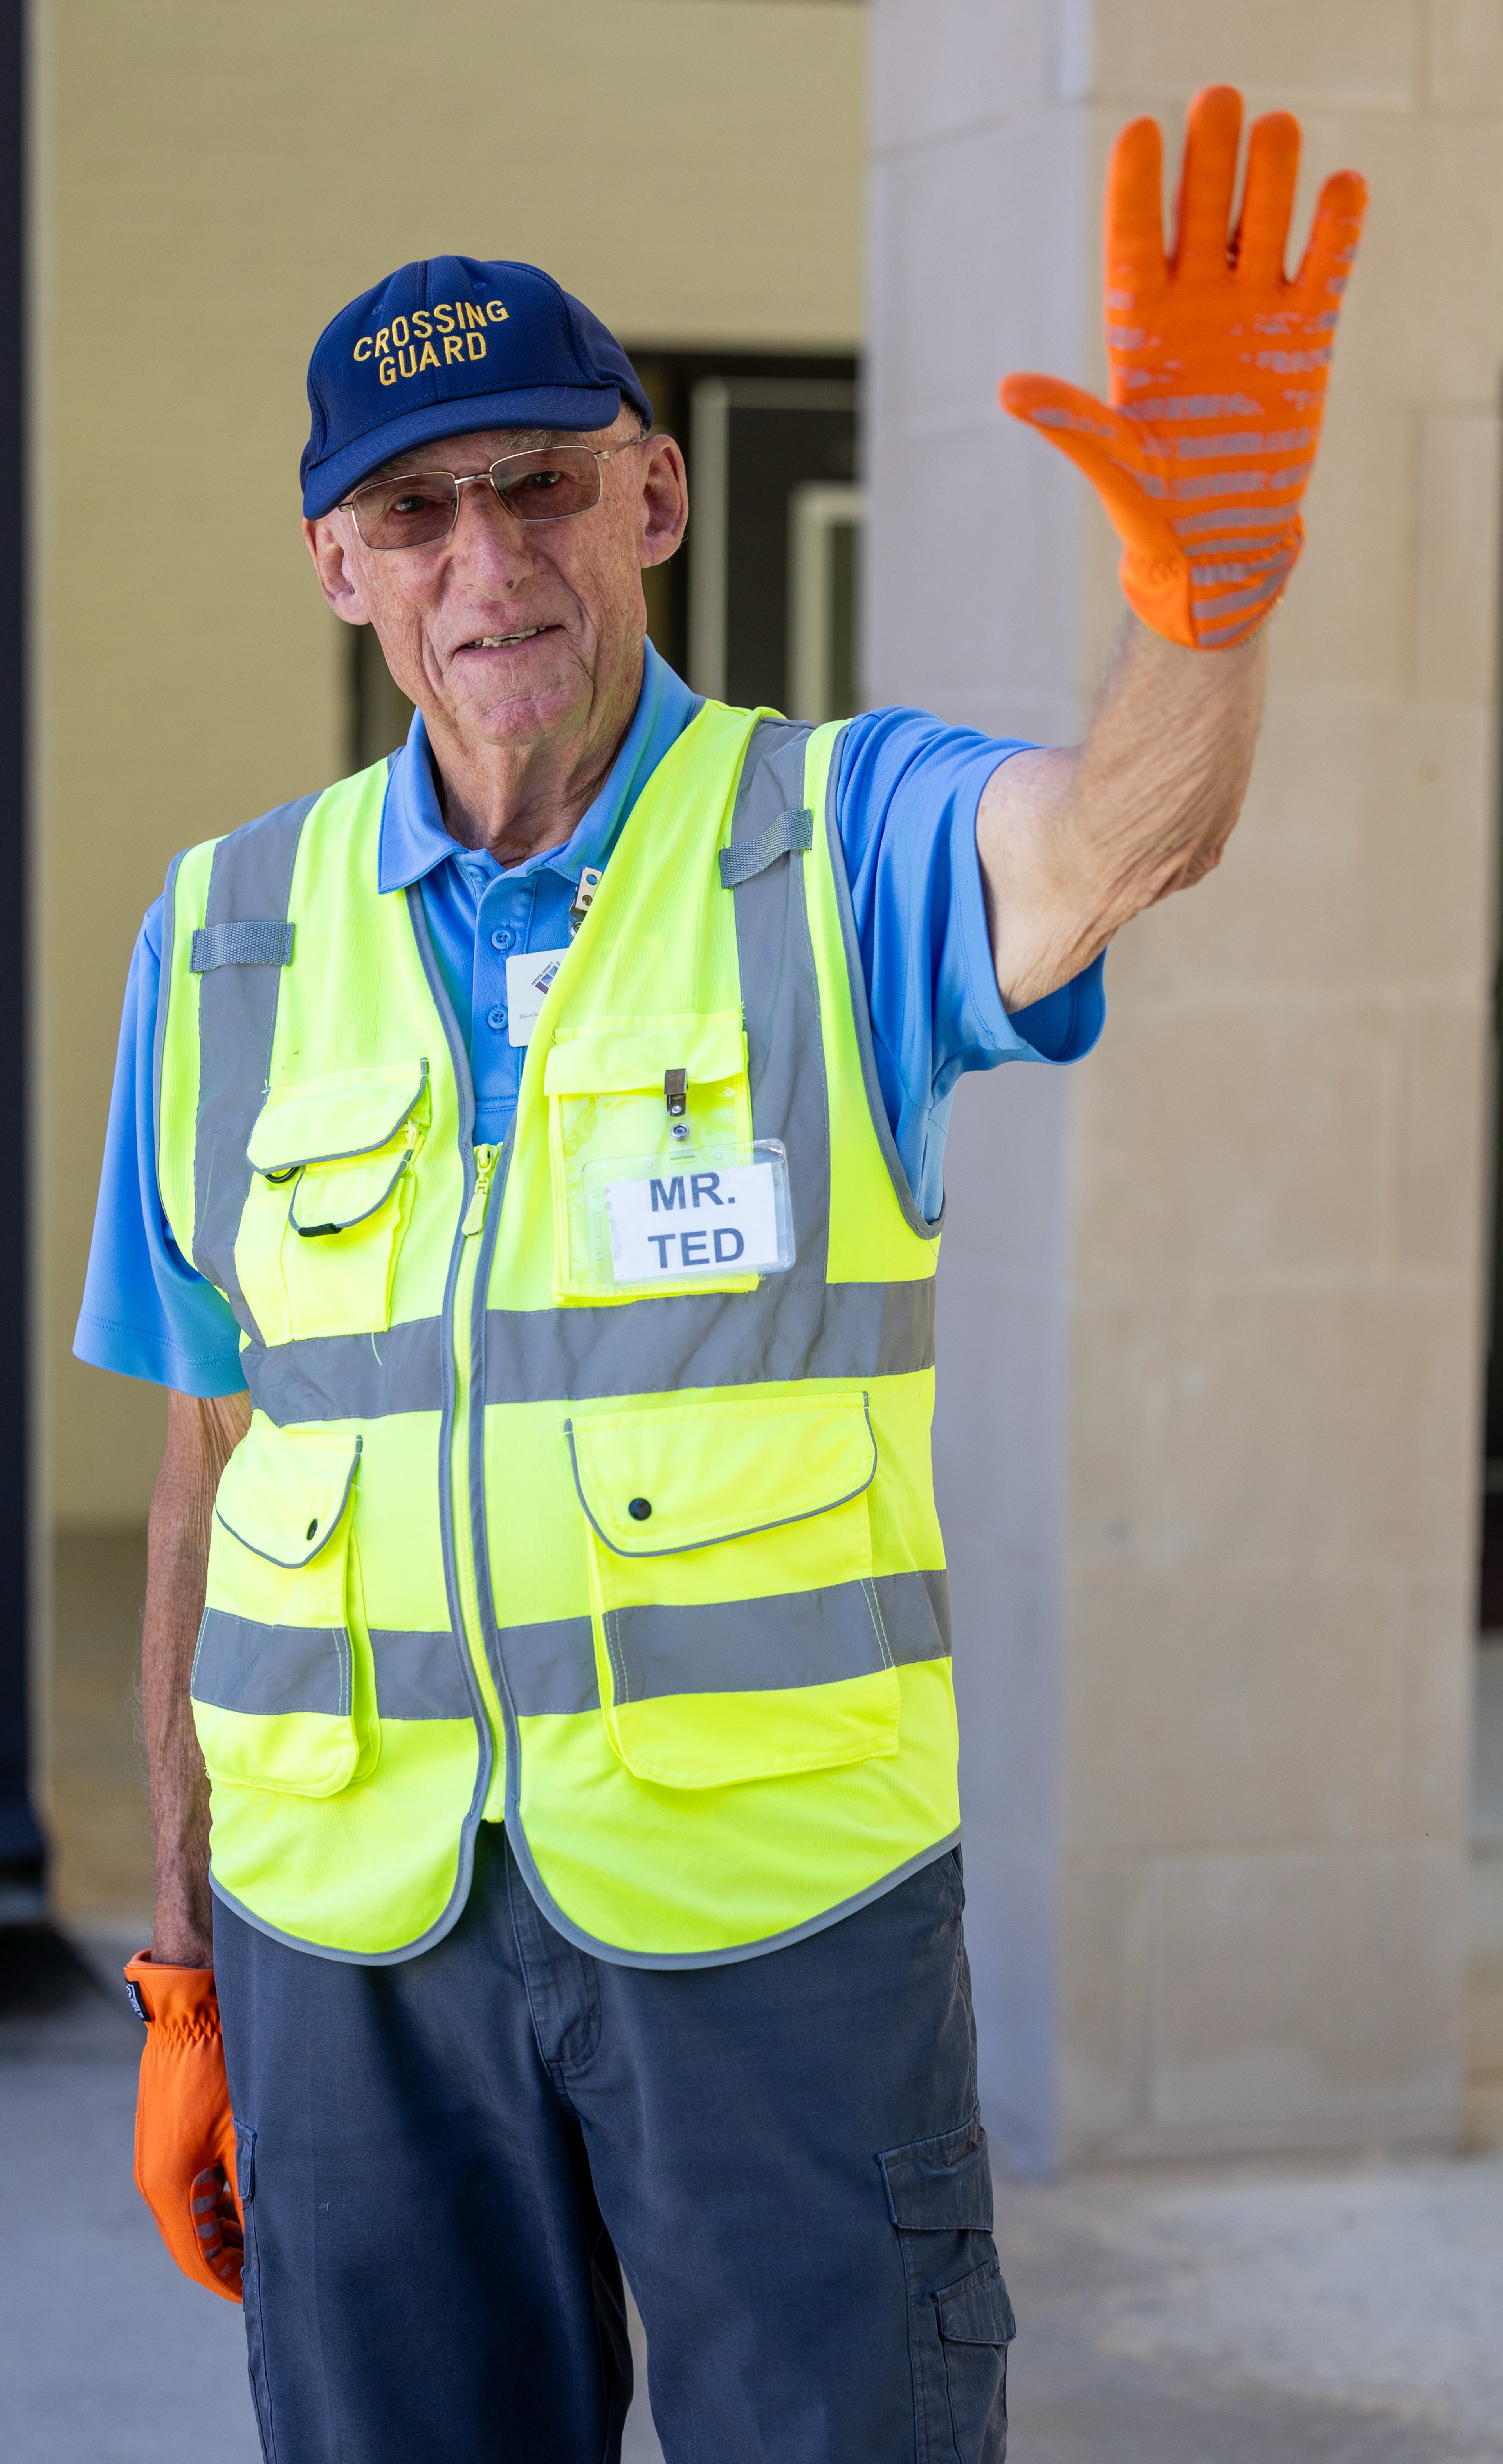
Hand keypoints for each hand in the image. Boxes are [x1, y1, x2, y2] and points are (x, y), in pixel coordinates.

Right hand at [123, 1953, 242, 2302]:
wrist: (190, 2011)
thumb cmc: (220, 2068)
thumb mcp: (245, 2133)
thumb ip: (254, 2188)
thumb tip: (274, 2235)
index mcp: (170, 2187)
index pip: (198, 2259)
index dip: (229, 2284)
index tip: (261, 2298)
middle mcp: (156, 2180)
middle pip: (192, 2244)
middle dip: (230, 2264)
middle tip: (271, 2275)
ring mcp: (158, 2160)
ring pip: (191, 2218)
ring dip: (224, 2235)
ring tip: (267, 2245)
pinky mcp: (166, 2141)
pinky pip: (190, 2191)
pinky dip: (217, 2206)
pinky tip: (248, 2205)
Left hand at [1000, 85, 1366, 648]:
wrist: (1218, 543)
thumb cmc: (1154, 509)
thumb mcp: (1113, 465)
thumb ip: (1072, 423)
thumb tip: (1008, 392)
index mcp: (1139, 323)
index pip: (1135, 237)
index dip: (1137, 187)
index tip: (1139, 133)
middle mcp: (1195, 302)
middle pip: (1202, 209)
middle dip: (1209, 157)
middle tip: (1216, 100)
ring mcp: (1251, 312)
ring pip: (1263, 220)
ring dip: (1270, 174)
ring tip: (1276, 128)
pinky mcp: (1305, 334)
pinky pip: (1324, 266)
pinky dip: (1336, 228)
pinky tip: (1343, 186)